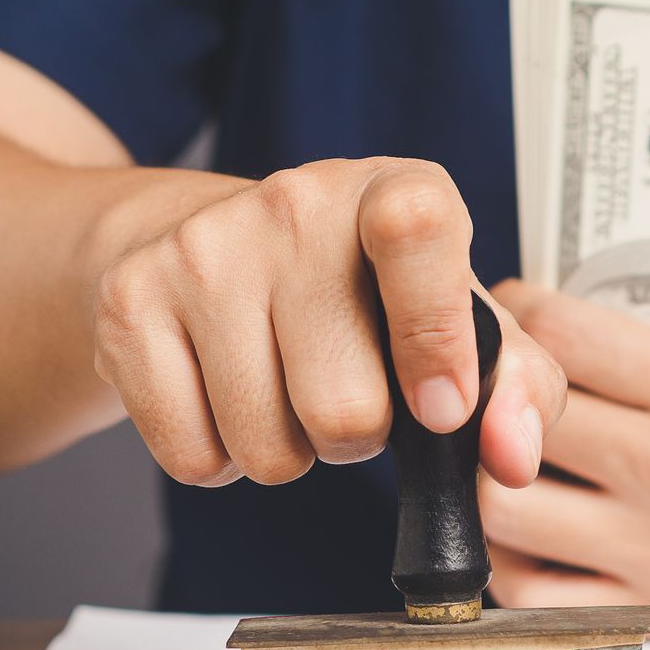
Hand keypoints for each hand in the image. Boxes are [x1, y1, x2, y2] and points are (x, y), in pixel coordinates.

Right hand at [87, 158, 564, 486]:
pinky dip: (219, 458)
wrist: (220, 247)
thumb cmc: (364, 291)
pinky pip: (192, 457)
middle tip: (347, 389)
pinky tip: (228, 396)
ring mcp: (204, 248)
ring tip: (287, 388)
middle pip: (343, 407)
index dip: (434, 338)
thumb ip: (519, 388)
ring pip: (266, 447)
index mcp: (395, 191)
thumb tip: (511, 455)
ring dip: (289, 451)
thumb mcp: (463, 319)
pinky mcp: (130, 302)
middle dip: (356, 436)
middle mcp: (297, 203)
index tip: (440, 408)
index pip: (417, 231)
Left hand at [483, 278, 649, 635]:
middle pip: (513, 418)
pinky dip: (512, 563)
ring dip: (487, 473)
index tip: (522, 303)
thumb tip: (613, 256)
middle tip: (497, 369)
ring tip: (504, 447)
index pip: (558, 332)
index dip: (520, 305)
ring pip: (504, 514)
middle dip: (490, 381)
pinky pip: (538, 599)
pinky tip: (531, 524)